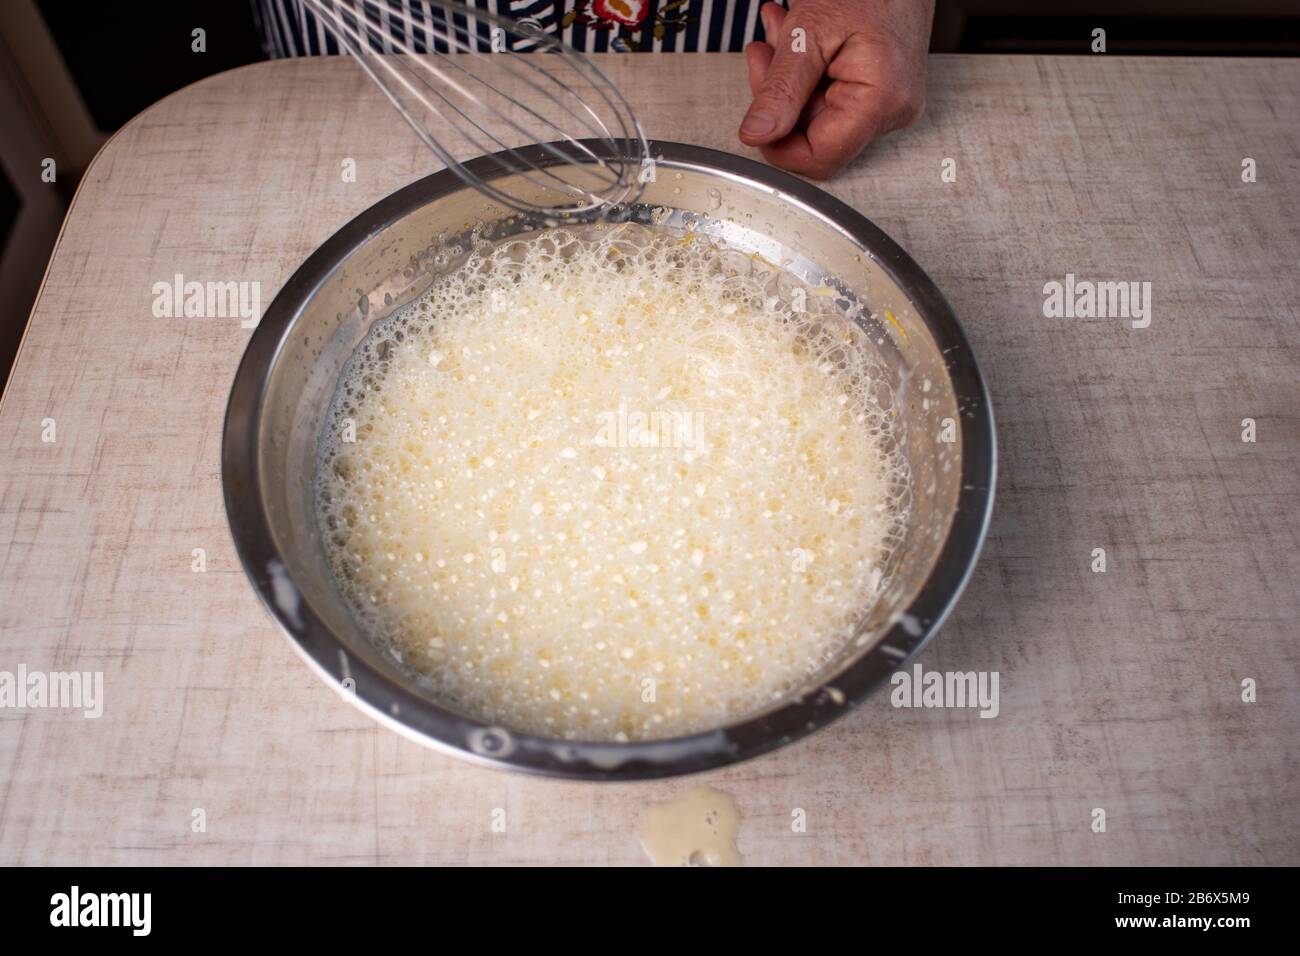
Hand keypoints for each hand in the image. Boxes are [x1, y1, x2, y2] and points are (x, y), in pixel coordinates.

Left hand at [739, 0, 933, 178]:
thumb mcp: (809, 32)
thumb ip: (781, 90)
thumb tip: (757, 134)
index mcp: (882, 101)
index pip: (820, 157)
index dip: (778, 145)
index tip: (755, 117)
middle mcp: (892, 111)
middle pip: (814, 137)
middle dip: (779, 97)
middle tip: (763, 52)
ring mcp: (889, 103)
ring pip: (817, 116)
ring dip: (788, 78)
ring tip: (779, 31)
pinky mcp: (881, 93)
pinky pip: (831, 98)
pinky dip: (806, 72)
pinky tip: (797, 40)